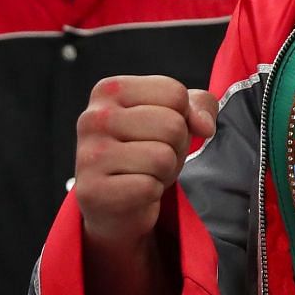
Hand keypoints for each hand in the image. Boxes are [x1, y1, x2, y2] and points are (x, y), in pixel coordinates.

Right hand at [75, 75, 217, 249]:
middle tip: (154, 158)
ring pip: (163, 157)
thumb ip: (199, 105)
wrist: (115, 204)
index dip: (181, 117)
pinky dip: (151, 193)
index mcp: (110, 90)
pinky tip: (135, 192)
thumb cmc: (144, 152)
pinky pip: (149, 187)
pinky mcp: (93, 191)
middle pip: (172, 125)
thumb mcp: (175, 117)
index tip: (159, 131)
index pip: (174, 93)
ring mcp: (90, 154)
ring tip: (145, 173)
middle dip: (175, 147)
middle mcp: (93, 118)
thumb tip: (204, 125)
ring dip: (165, 171)